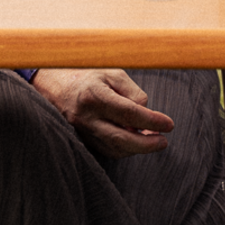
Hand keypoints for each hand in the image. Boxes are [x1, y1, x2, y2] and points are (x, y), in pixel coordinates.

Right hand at [31, 68, 173, 157]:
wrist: (54, 86)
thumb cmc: (89, 76)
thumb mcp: (114, 74)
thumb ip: (133, 93)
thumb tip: (146, 114)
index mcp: (94, 96)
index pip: (129, 113)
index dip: (152, 121)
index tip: (169, 125)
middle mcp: (85, 117)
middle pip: (120, 138)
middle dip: (146, 144)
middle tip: (164, 142)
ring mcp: (81, 131)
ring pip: (113, 148)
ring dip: (136, 148)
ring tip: (153, 140)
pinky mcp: (80, 140)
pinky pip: (105, 150)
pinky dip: (124, 149)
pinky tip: (136, 141)